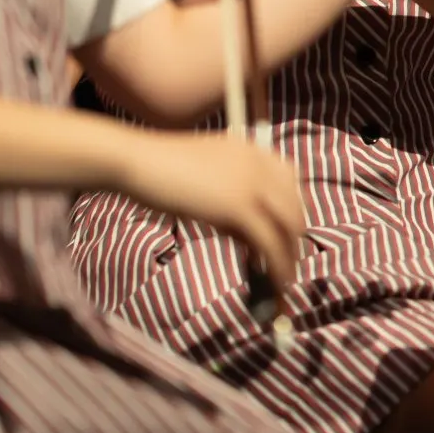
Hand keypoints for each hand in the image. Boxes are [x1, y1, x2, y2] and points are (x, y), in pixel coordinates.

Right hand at [115, 132, 305, 290]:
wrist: (138, 161)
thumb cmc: (159, 169)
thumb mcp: (207, 180)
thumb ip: (231, 202)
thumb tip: (250, 241)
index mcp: (251, 149)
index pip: (289, 180)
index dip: (292, 210)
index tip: (286, 234)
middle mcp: (259, 162)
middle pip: (294, 206)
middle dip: (294, 239)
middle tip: (287, 264)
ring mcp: (252, 183)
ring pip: (287, 228)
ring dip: (289, 258)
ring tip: (283, 282)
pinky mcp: (240, 206)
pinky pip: (270, 242)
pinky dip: (277, 267)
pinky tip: (274, 283)